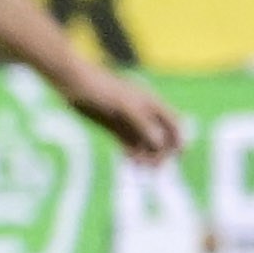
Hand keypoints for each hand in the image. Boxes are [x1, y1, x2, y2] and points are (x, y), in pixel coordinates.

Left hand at [68, 62, 186, 161]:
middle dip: (160, 153)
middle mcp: (143, 113)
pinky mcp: (114, 126)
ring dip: (146, 156)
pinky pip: (127, 143)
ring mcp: (129, 121)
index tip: (177, 158)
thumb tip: (159, 144)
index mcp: (152, 104)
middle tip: (154, 169)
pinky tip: (130, 163)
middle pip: (160, 137)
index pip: (173, 124)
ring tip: (142, 170)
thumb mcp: (125, 107)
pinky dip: (131, 154)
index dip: (178, 140)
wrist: (74, 82)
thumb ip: (143, 124)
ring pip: (143, 143)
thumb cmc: (102, 89)